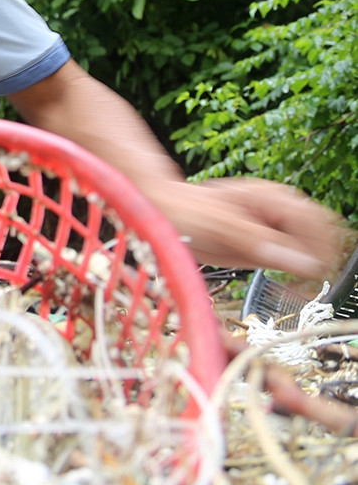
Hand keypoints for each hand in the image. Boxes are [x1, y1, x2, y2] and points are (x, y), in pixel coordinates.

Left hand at [145, 176, 346, 279]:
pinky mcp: (264, 242)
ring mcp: (273, 226)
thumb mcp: (219, 226)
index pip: (317, 223)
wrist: (162, 211)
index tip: (312, 273)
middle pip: (321, 234)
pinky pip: (292, 256)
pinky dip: (296, 270)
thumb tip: (300, 261)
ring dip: (310, 266)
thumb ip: (258, 241)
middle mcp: (279, 209)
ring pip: (311, 246)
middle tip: (307, 283)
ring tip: (300, 286)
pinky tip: (290, 282)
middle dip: (320, 257)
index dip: (320, 249)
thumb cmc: (184, 211)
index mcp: (273, 198)